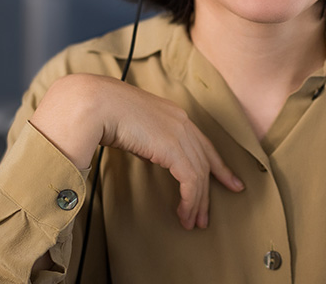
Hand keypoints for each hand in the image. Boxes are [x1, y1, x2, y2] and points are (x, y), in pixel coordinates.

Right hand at [30, 73, 243, 229]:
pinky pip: (190, 180)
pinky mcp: (174, 148)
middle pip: (205, 161)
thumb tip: (149, 154)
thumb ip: (146, 139)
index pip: (203, 143)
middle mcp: (181, 121)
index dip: (218, 165)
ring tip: (193, 222)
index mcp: (172, 113)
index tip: (229, 181)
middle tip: (206, 215)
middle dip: (209, 191)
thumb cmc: (103, 111)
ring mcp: (179, 133)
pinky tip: (184, 213)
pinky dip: (189, 200)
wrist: (95, 103)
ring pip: (199, 175)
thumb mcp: (132, 125)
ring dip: (197, 203)